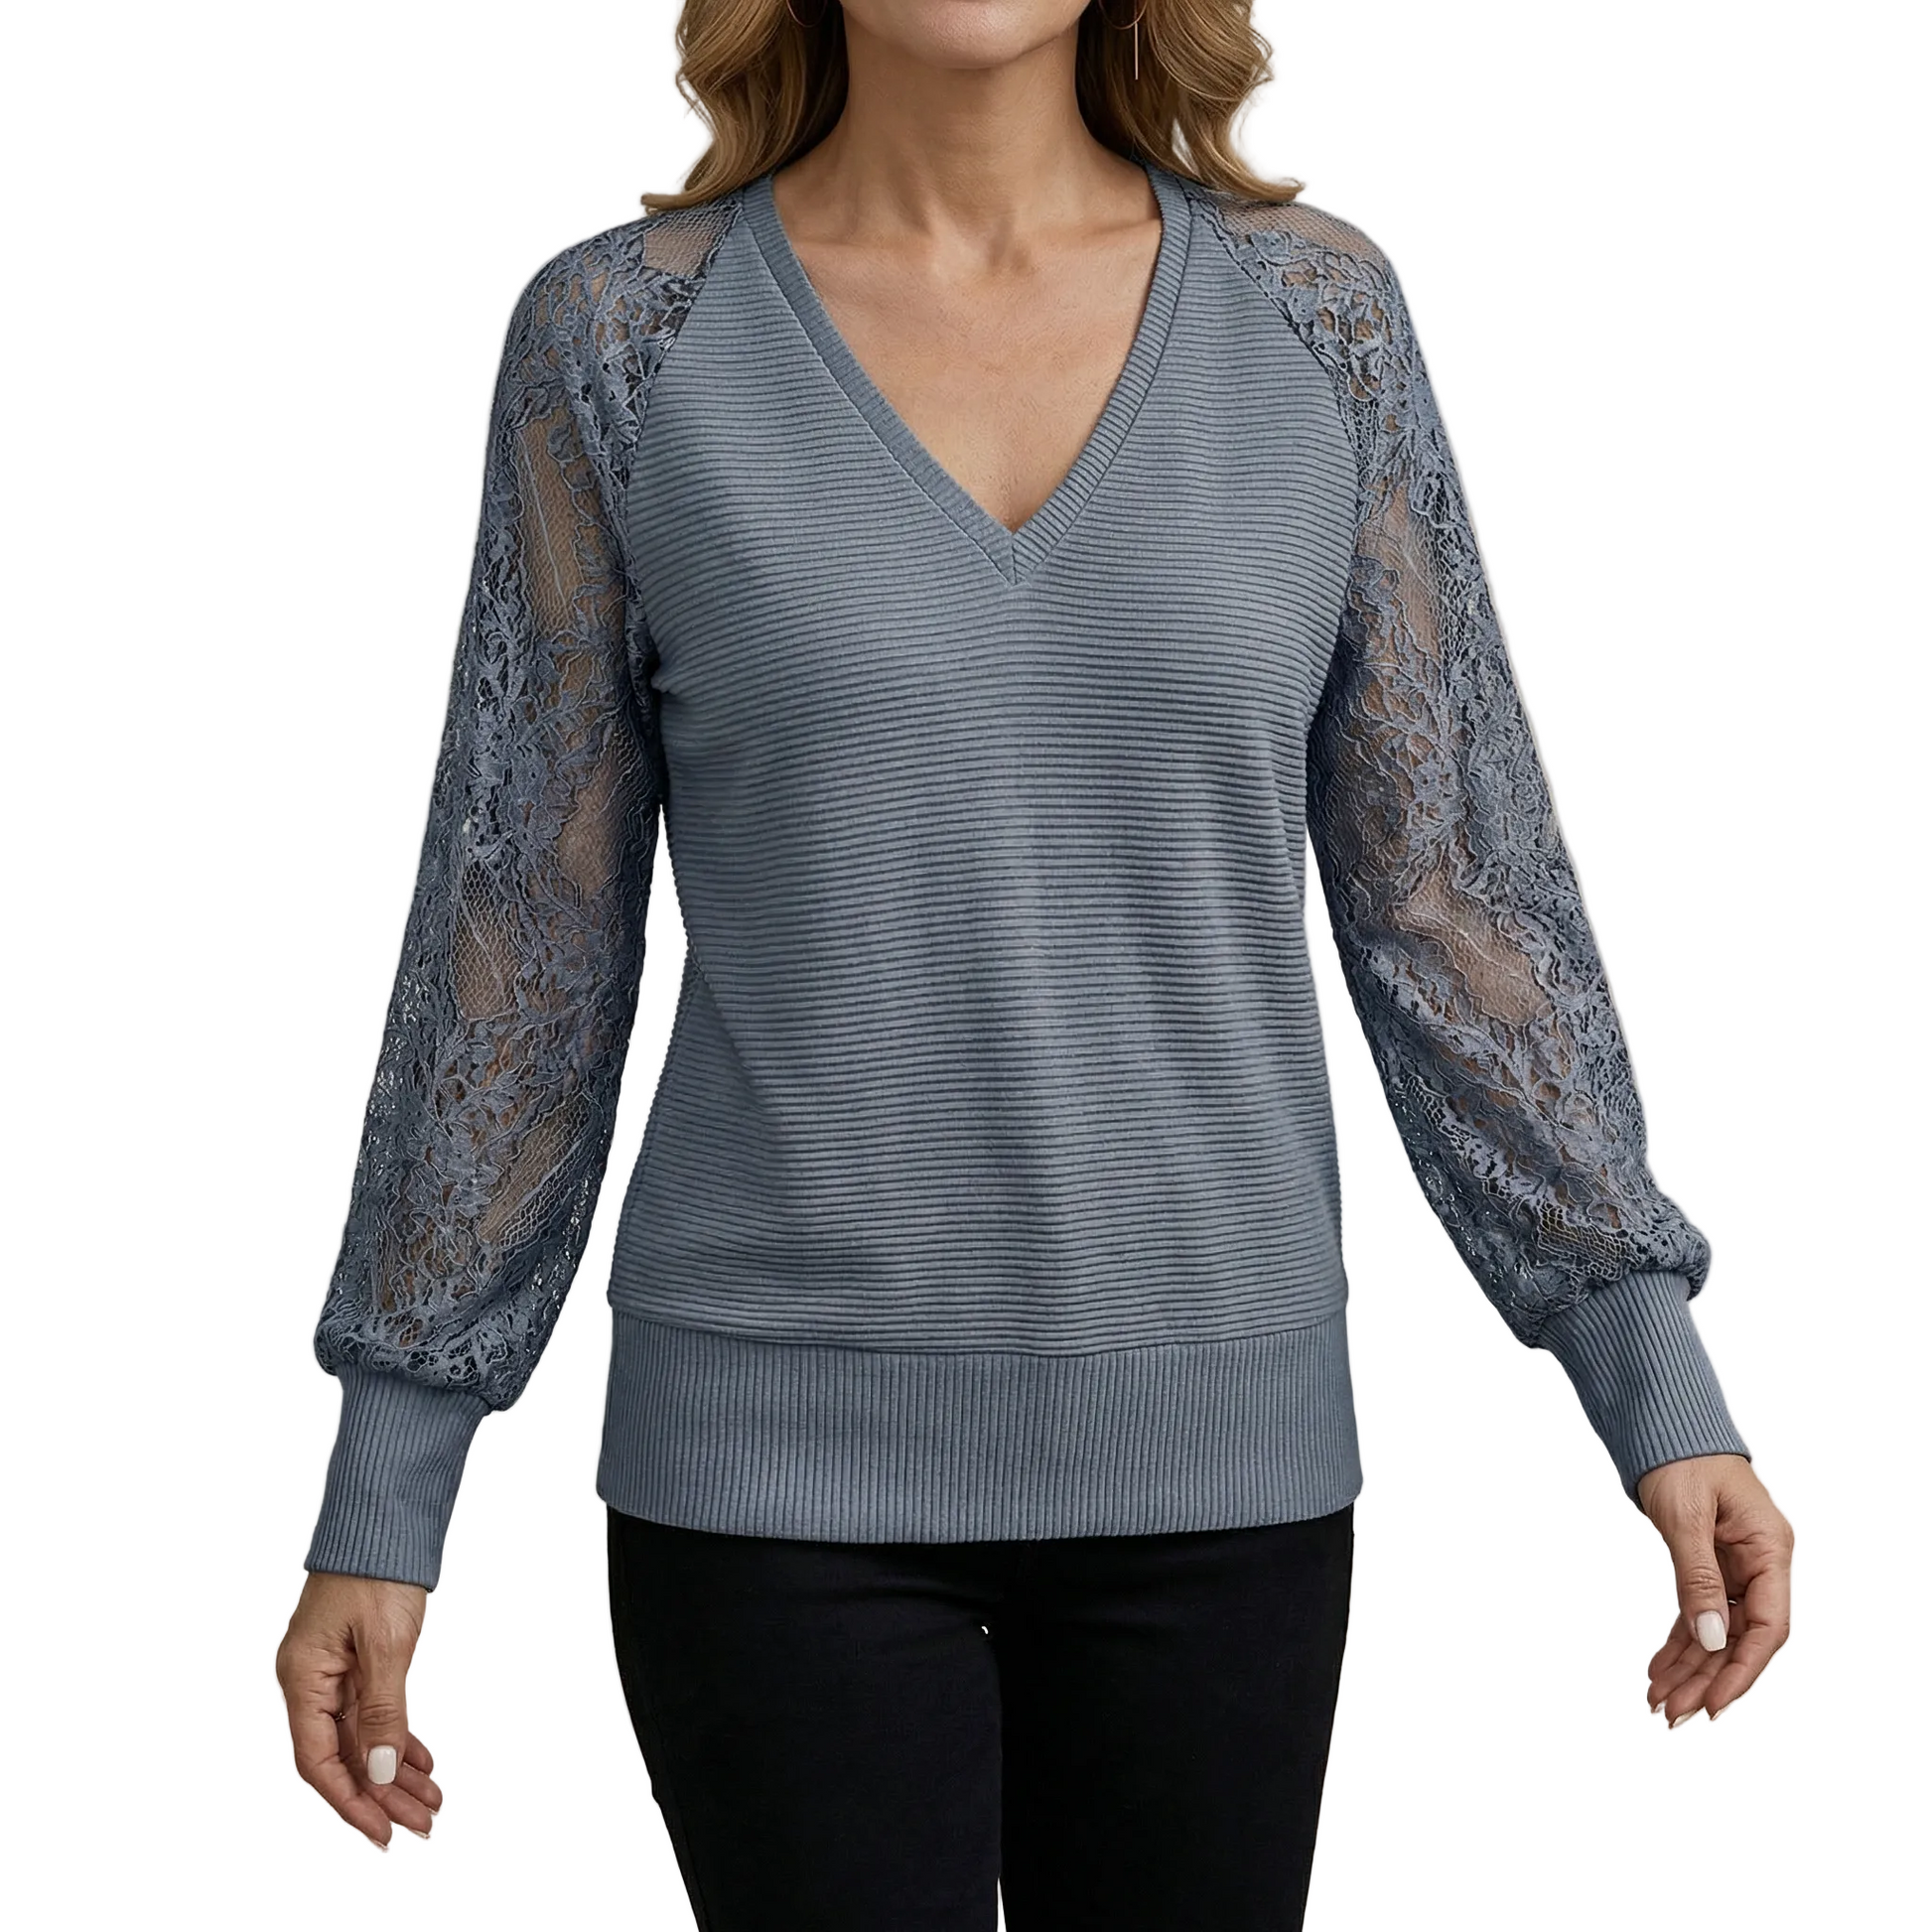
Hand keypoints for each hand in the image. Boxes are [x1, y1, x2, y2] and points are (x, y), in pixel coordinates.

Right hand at [275, 1570, 442, 1847]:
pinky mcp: (355, 1658)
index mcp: (303, 1678)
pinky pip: (372, 1712)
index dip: (350, 1801)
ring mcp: (332, 1670)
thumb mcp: (385, 1643)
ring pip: (362, 1736)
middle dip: (382, 1794)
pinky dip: (397, 1737)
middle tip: (423, 1823)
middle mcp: (311, 1680)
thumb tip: (379, 1771)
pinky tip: (421, 1761)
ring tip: (431, 1801)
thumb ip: (383, 1710)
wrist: (384, 1514)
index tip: (382, 1832)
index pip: (319, 1761)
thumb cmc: (375, 1567)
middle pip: (343, 1755)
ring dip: (394, 1770)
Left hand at [1635, 1452, 1792, 1724]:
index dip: (1743, 1671)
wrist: (1664, 1424)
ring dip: (1690, 1668)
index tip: (1715, 1705)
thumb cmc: (1682, 1456)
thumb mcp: (1687, 1516)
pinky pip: (1698, 1613)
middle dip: (1707, 1679)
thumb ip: (1698, 1577)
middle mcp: (1758, 1563)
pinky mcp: (1710, 1565)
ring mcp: (1736, 1567)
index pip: (1768, 1627)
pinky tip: (1659, 1669)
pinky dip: (1679, 1642)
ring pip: (1716, 1632)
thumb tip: (1711, 1639)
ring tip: (1658, 1701)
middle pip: (1740, 1638)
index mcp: (1769, 1549)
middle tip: (1671, 1713)